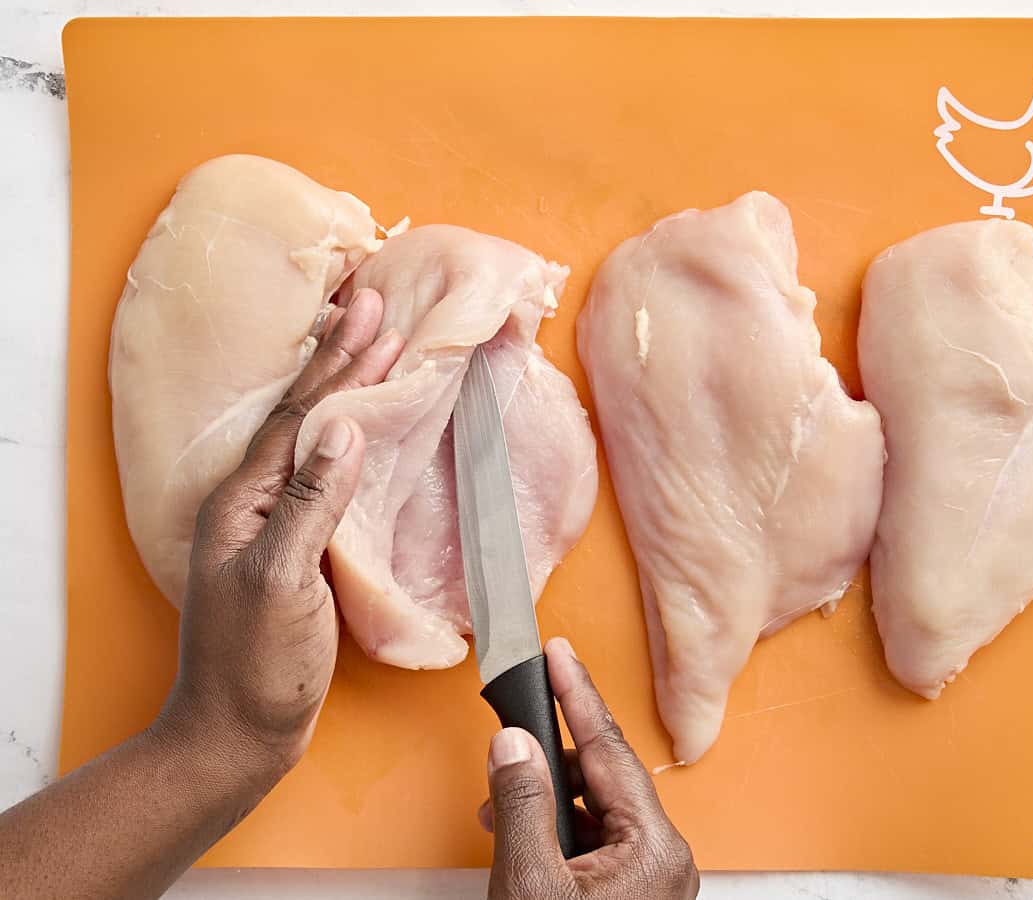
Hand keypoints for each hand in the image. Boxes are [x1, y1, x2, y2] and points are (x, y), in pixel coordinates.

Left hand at [156, 288, 402, 784]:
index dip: (338, 365)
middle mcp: (253, 500)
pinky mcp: (296, 546)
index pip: (299, 417)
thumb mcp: (284, 581)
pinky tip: (364, 426)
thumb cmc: (257, 666)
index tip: (373, 316)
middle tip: (372, 304)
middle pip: (302, 413)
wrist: (240, 733)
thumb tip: (346, 427)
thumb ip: (312, 502)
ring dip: (344, 387)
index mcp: (244, 500)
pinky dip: (350, 436)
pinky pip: (326, 472)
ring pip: (313, 436)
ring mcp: (273, 522)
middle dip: (340, 357)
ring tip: (371, 344)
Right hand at [479, 638, 698, 899]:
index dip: (576, 694)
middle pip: (602, 778)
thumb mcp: (531, 882)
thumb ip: (522, 804)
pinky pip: (594, 843)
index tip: (558, 653)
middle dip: (549, 762)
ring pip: (595, 811)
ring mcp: (650, 878)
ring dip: (547, 803)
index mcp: (654, 846)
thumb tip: (514, 744)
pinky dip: (556, 833)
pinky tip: (521, 838)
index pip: (608, 748)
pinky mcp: (631, 893)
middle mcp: (663, 857)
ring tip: (500, 811)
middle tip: (507, 745)